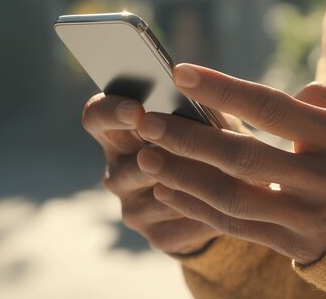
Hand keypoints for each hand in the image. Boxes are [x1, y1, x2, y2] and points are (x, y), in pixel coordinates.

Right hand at [81, 93, 218, 253]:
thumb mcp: (207, 118)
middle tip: (179, 145)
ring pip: (160, 193)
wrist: (223, 195)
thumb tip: (198, 90)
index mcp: (120, 133)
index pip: (96, 116)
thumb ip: (199, 106)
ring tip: (225, 174)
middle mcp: (118, 172)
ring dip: (192, 182)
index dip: (111, 113)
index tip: (137, 110)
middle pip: (124, 164)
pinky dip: (206, 210)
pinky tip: (229, 203)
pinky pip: (181, 222)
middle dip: (156, 154)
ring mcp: (133, 207)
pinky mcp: (157, 236)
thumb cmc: (211, 141)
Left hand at [135, 64, 325, 263]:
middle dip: (190, 137)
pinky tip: (168, 190)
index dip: (223, 90)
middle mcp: (323, 179)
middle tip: (147, 120)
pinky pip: (239, 228)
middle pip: (244, 156)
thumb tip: (295, 92)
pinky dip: (198, 209)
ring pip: (234, 197)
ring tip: (145, 157)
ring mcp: (308, 217)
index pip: (272, 108)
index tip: (180, 72)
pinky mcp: (295, 246)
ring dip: (184, 177)